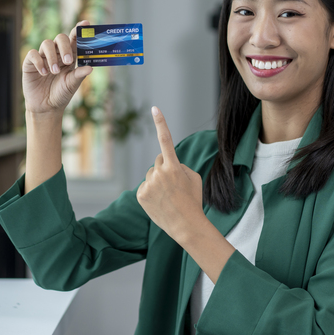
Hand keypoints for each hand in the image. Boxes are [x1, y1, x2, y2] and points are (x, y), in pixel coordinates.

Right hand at [22, 20, 92, 115]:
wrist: (46, 107)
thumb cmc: (61, 94)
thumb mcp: (72, 85)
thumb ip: (79, 75)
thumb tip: (90, 67)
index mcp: (69, 56)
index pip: (74, 39)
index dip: (79, 30)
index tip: (86, 24)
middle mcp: (56, 53)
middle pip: (60, 38)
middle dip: (64, 47)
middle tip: (68, 61)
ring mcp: (43, 57)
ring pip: (46, 44)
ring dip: (52, 57)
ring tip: (54, 72)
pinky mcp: (30, 63)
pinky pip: (33, 54)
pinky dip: (39, 62)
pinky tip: (43, 73)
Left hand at [136, 107, 204, 241]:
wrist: (186, 226)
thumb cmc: (193, 200)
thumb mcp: (193, 178)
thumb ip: (179, 165)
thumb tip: (167, 164)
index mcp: (173, 166)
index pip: (166, 140)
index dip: (161, 123)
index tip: (155, 108)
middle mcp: (158, 173)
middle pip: (159, 161)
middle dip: (165, 168)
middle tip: (174, 186)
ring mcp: (148, 184)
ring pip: (151, 174)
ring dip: (158, 181)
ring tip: (168, 197)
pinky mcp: (140, 194)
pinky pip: (145, 186)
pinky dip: (151, 191)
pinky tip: (159, 201)